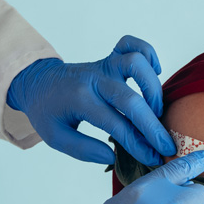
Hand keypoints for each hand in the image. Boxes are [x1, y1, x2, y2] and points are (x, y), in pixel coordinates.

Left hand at [7, 35, 174, 165]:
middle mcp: (94, 79)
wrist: (37, 82)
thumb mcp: (54, 137)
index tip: (152, 158)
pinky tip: (155, 71)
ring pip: (136, 62)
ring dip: (152, 87)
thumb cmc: (47, 111)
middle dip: (152, 126)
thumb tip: (112, 156)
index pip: (115, 124)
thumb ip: (83, 149)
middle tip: (167, 145)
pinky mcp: (108, 58)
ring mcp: (103, 65)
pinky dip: (148, 53)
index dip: (137, 144)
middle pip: (131, 99)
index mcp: (79, 100)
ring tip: (157, 110)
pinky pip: (132, 44)